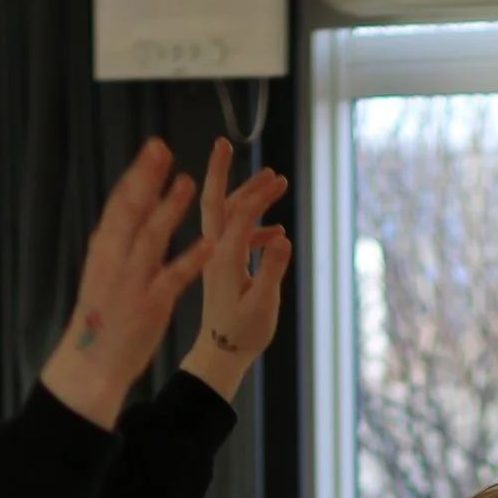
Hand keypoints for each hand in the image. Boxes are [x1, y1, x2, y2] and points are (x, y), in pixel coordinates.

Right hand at [42, 141, 207, 425]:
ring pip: (151, 238)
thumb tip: (119, 219)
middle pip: (131, 211)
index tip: (153, 148)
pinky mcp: (150, 305)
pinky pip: (172, 279)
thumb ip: (114, 246)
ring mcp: (131, 281)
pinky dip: (189, 260)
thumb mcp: (103, 274)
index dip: (137, 174)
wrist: (92, 363)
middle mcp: (114, 260)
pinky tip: (207, 244)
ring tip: (188, 184)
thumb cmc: (103, 319)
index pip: (120, 204)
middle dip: (146, 178)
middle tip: (162, 147)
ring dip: (169, 210)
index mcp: (104, 249)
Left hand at [182, 138, 291, 402]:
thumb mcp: (262, 303)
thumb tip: (282, 237)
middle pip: (216, 203)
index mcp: (223, 258)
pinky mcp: (223, 266)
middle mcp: (215, 252)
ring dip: (248, 196)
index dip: (256, 194)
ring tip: (274, 180)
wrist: (221, 354)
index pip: (238, 215)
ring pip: (227, 216)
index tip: (275, 177)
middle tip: (225, 143)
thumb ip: (271, 269)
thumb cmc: (242, 333)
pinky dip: (254, 226)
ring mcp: (217, 257)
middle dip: (222, 173)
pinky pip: (236, 236)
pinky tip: (275, 230)